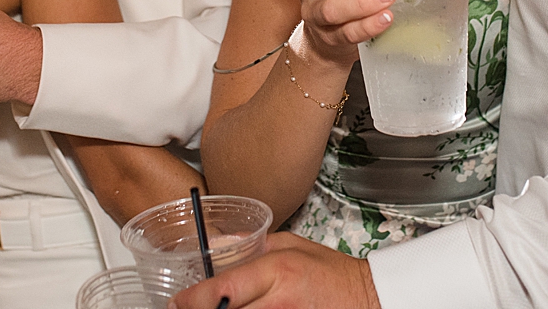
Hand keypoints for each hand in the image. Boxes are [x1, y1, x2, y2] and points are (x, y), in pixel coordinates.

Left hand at [169, 232, 380, 308]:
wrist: (370, 299)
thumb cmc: (332, 272)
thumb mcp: (292, 245)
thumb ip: (251, 246)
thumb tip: (214, 246)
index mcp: (277, 271)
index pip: (220, 291)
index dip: (191, 301)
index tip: (178, 303)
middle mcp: (279, 303)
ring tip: (220, 308)